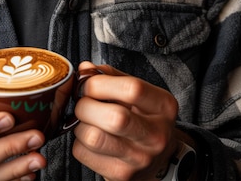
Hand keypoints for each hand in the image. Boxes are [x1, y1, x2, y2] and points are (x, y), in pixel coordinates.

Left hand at [72, 61, 179, 180]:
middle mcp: (155, 136)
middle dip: (86, 104)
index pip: (132, 89)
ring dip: (79, 124)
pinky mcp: (120, 175)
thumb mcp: (137, 93)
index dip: (100, 83)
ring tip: (86, 119)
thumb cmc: (142, 117)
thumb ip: (111, 76)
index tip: (88, 83)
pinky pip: (82, 153)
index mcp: (162, 107)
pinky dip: (78, 141)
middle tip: (83, 102)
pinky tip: (89, 136)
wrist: (157, 160)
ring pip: (93, 137)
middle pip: (114, 118)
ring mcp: (139, 159)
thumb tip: (84, 70)